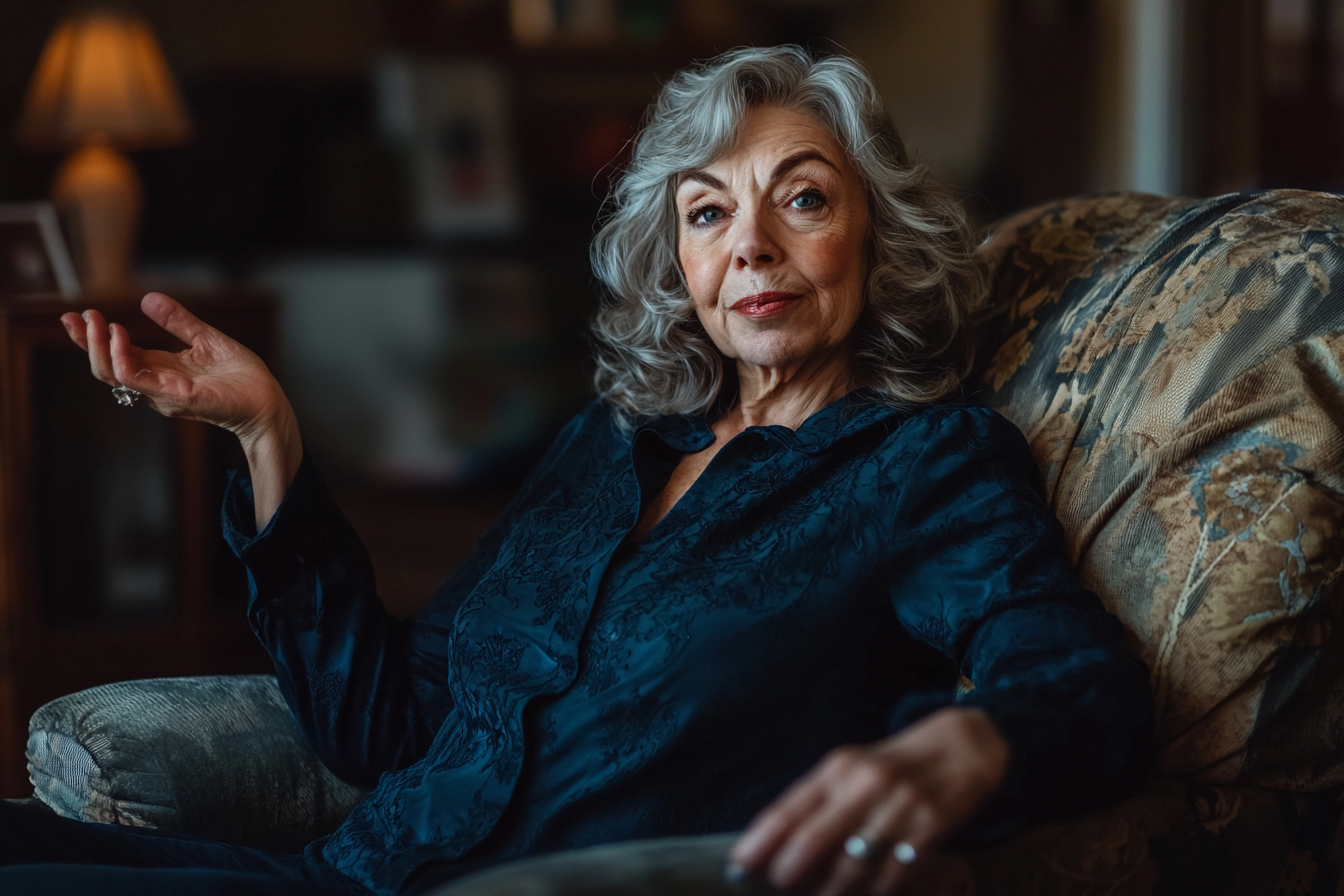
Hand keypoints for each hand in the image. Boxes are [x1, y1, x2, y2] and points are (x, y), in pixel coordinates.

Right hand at [61, 292, 301, 527]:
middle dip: (86, 341)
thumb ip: (178, 321)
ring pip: (115, 374)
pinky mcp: (178, 397)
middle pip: (106, 367)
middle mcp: (156, 383)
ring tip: (97, 322)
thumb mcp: (205, 339)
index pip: (116, 354)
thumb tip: (147, 298)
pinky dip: (123, 358)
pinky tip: (120, 336)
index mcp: (161, 369)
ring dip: (100, 347)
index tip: (75, 316)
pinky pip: (139, 379)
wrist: (268, 400)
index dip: (93, 336)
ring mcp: (164, 392)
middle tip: (77, 317)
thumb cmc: (241, 376)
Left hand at [728, 707, 1007, 895]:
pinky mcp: (930, 829)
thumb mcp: (852, 770)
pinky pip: (891, 876)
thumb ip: (818, 802)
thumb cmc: (892, 765)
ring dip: (829, 891)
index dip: (759, 841)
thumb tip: (777, 846)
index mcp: (839, 767)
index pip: (789, 808)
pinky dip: (870, 893)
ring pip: (852, 866)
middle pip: (815, 838)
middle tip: (778, 885)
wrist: (961, 748)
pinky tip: (860, 895)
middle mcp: (867, 783)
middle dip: (789, 871)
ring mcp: (900, 807)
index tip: (736, 866)